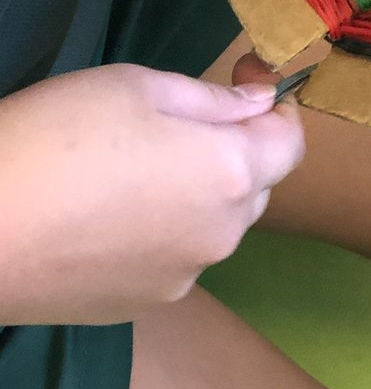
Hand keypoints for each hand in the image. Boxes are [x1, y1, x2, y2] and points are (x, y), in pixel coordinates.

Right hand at [0, 64, 304, 325]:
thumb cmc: (60, 136)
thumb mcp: (138, 87)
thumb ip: (212, 100)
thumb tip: (259, 104)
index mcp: (231, 173)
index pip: (292, 143)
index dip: (275, 108)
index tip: (242, 82)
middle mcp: (222, 234)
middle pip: (256, 186)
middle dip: (235, 151)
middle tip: (177, 124)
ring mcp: (182, 278)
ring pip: (214, 226)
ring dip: (198, 195)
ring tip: (134, 170)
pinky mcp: (140, 307)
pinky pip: (173, 259)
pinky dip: (161, 233)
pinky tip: (108, 215)